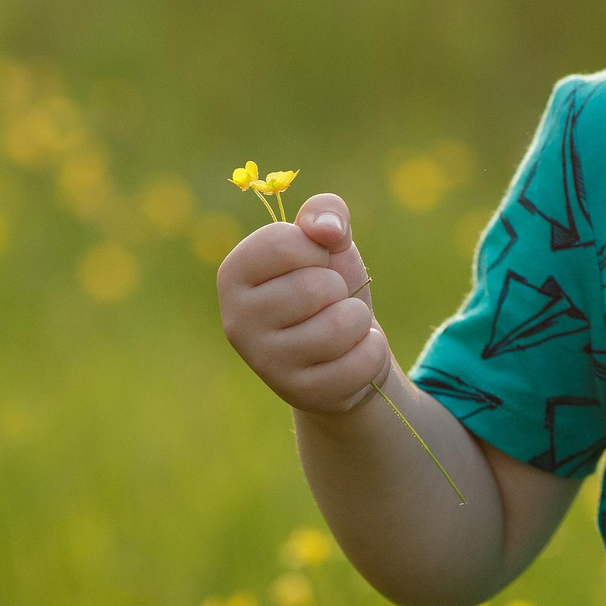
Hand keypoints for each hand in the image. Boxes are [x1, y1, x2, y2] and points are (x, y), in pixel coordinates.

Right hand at [217, 192, 391, 416]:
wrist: (345, 348)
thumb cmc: (328, 284)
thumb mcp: (327, 240)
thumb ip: (325, 212)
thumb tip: (326, 230)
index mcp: (234, 274)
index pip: (282, 242)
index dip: (316, 248)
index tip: (312, 262)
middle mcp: (237, 320)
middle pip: (316, 286)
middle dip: (339, 289)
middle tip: (327, 302)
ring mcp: (266, 362)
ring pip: (342, 324)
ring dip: (357, 320)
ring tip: (340, 328)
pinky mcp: (300, 393)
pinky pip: (362, 360)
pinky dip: (371, 352)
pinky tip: (350, 356)